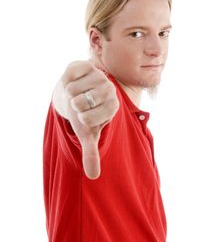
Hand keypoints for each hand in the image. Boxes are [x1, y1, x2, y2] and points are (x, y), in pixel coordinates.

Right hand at [61, 61, 118, 178]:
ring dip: (69, 94)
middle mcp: (109, 89)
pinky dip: (66, 82)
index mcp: (113, 107)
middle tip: (80, 105)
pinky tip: (74, 82)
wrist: (77, 93)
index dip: (81, 119)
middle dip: (74, 107)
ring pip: (72, 89)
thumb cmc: (84, 115)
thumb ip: (91, 153)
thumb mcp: (88, 133)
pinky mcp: (85, 65)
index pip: (88, 119)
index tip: (86, 116)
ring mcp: (98, 75)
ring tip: (77, 94)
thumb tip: (93, 176)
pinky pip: (68, 77)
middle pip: (79, 103)